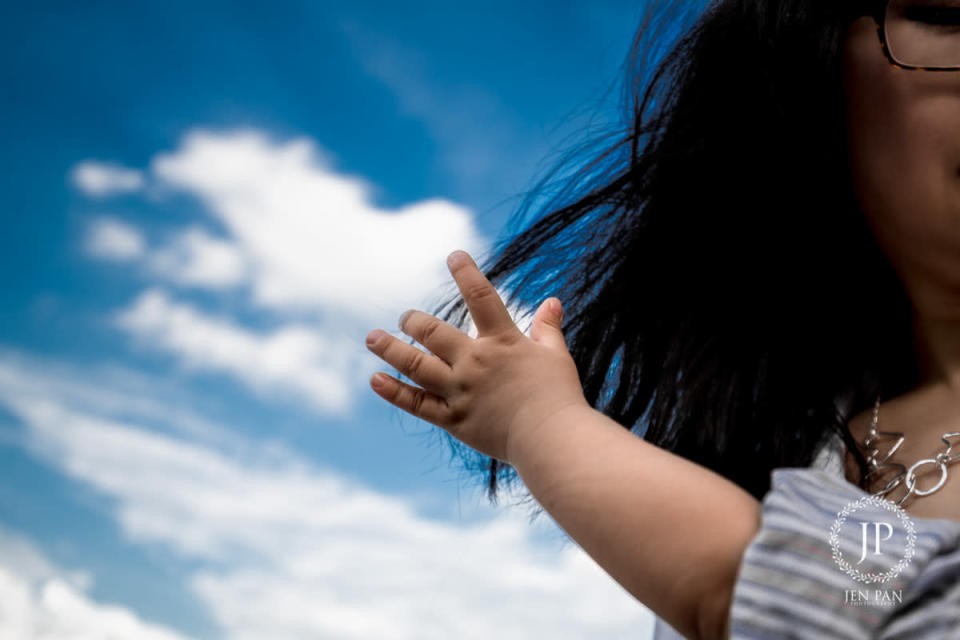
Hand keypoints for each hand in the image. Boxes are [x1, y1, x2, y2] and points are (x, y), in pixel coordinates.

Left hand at [364, 249, 588, 464]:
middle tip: (406, 318)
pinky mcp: (453, 419)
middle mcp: (475, 362)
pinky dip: (393, 391)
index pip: (481, 297)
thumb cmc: (559, 397)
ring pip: (416, 364)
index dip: (466, 272)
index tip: (454, 256)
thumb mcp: (556, 356)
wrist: (552, 439)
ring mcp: (460, 391)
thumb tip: (552, 301)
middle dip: (415, 321)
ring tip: (372, 338)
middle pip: (433, 332)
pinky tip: (375, 379)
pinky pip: (416, 403)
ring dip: (390, 348)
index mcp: (503, 342)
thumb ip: (549, 328)